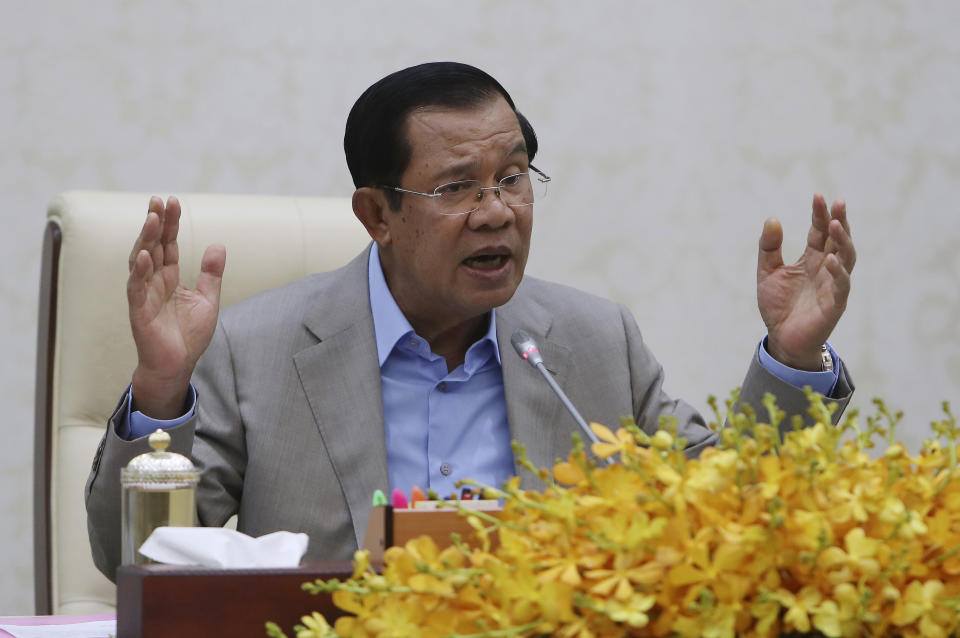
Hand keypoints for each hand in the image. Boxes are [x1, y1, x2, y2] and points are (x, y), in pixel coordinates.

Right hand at [128, 196, 225, 417]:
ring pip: (141, 261)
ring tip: (152, 218)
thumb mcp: (207, 300)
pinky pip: (136, 288)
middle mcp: (153, 282)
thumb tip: (218, 244)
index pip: (167, 244)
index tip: (173, 201)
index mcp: (168, 277)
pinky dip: (139, 271)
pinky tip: (144, 255)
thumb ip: (211, 274)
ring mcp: (144, 295)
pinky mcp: (139, 312)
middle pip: (153, 246)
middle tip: (159, 200)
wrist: (178, 365)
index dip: (170, 223)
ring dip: (146, 239)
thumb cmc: (188, 335)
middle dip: (155, 223)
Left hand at [757, 193, 855, 370]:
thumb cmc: (779, 306)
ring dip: (842, 241)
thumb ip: (769, 248)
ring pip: (846, 259)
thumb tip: (772, 218)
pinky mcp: (834, 305)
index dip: (820, 214)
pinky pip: (841, 286)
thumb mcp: (767, 273)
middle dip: (839, 220)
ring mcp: (833, 285)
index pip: (819, 231)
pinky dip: (838, 272)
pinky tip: (830, 259)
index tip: (818, 195)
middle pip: (838, 240)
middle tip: (838, 202)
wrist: (781, 339)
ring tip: (835, 224)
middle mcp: (826, 269)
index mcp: (812, 259)